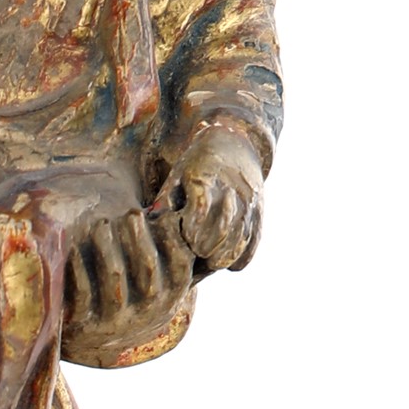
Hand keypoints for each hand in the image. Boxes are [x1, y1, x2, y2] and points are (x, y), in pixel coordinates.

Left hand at [42, 162, 198, 360]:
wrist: (97, 336)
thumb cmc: (131, 289)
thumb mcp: (156, 275)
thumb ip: (167, 248)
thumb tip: (181, 208)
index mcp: (170, 296)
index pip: (180, 263)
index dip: (171, 235)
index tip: (161, 215)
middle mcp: (147, 311)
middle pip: (147, 266)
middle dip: (138, 234)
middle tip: (130, 215)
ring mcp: (116, 320)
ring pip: (114, 275)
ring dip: (107, 244)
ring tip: (101, 225)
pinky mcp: (86, 324)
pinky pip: (83, 290)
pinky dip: (78, 264)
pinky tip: (74, 247)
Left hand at [154, 122, 264, 272]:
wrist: (234, 147)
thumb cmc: (196, 166)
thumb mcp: (177, 176)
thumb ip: (165, 201)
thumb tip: (150, 227)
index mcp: (206, 177)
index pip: (201, 207)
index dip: (191, 229)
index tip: (185, 238)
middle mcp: (232, 190)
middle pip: (223, 229)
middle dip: (205, 248)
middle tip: (195, 254)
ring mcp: (249, 204)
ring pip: (239, 241)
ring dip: (221, 257)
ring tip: (206, 261)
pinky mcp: (258, 216)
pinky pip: (250, 247)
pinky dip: (237, 260)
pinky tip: (223, 258)